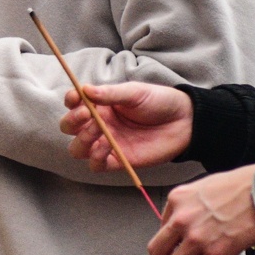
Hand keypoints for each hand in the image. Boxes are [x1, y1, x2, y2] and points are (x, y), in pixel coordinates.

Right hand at [61, 80, 193, 171]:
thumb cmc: (160, 102)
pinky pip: (95, 165)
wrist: (184, 122)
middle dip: (72, 122)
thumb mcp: (134, 92)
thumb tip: (84, 89)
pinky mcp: (117, 160)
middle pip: (69, 128)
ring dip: (83, 140)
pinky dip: (95, 157)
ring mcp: (106, 143)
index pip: (73, 104)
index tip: (76, 98)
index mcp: (100, 105)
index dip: (70, 101)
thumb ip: (110, 93)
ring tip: (99, 130)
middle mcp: (99, 124)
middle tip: (87, 115)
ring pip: (78, 149)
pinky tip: (107, 147)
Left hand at [148, 164, 254, 254]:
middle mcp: (181, 219)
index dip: (170, 238)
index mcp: (177, 200)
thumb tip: (181, 224)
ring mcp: (197, 238)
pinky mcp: (216, 253)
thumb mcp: (201, 187)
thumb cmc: (237, 186)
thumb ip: (187, 205)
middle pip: (156, 251)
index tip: (178, 242)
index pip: (160, 227)